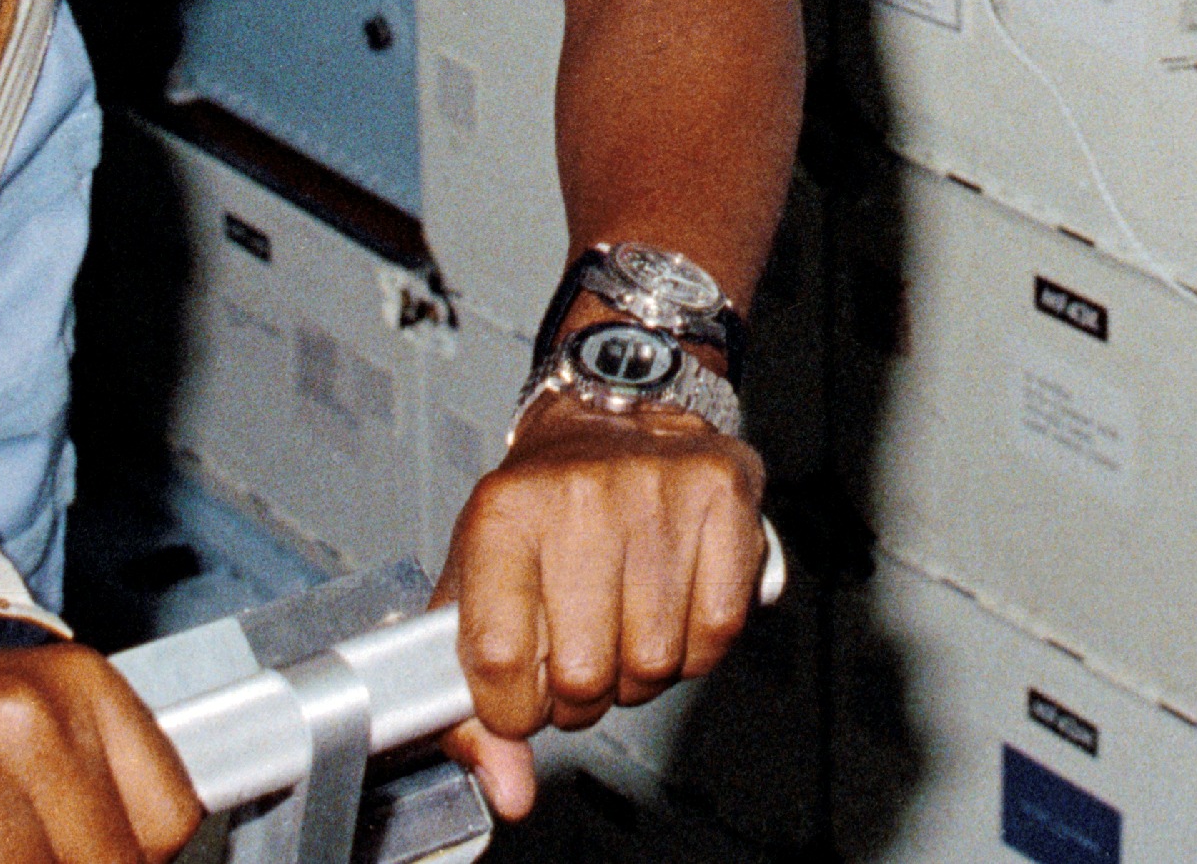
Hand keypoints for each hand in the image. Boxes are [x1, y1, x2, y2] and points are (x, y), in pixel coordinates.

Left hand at [435, 397, 768, 818]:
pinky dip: (696, 645)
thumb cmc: (544, 505)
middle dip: (582, 695)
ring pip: (655, 663)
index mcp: (504, 513)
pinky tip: (672, 611)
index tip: (521, 697)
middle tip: (580, 661)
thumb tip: (507, 786)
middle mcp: (579, 496)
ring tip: (624, 629)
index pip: (498, 661)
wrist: (616, 410)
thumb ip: (473, 697)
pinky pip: (717, 630)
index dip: (512, 707)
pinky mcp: (723, 494)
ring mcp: (657, 491)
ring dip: (640, 672)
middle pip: (584, 674)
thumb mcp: (479, 582)